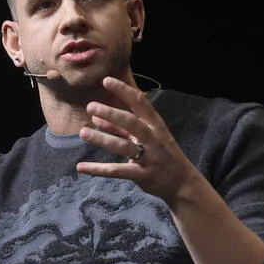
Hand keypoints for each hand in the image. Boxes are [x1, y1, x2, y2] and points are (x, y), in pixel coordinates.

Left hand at [76, 76, 198, 202]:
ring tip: (83, 132)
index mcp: (156, 126)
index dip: (124, 91)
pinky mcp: (142, 175)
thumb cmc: (163, 155)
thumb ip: (122, 128)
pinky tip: (81, 167)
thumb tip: (97, 118)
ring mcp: (149, 157)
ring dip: (102, 138)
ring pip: (122, 146)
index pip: (140, 103)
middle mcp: (153, 139)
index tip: (106, 81)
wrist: (183, 183)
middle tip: (91, 106)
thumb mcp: (148, 137)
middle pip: (131, 123)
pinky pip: (117, 171)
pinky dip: (98, 170)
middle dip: (111, 113)